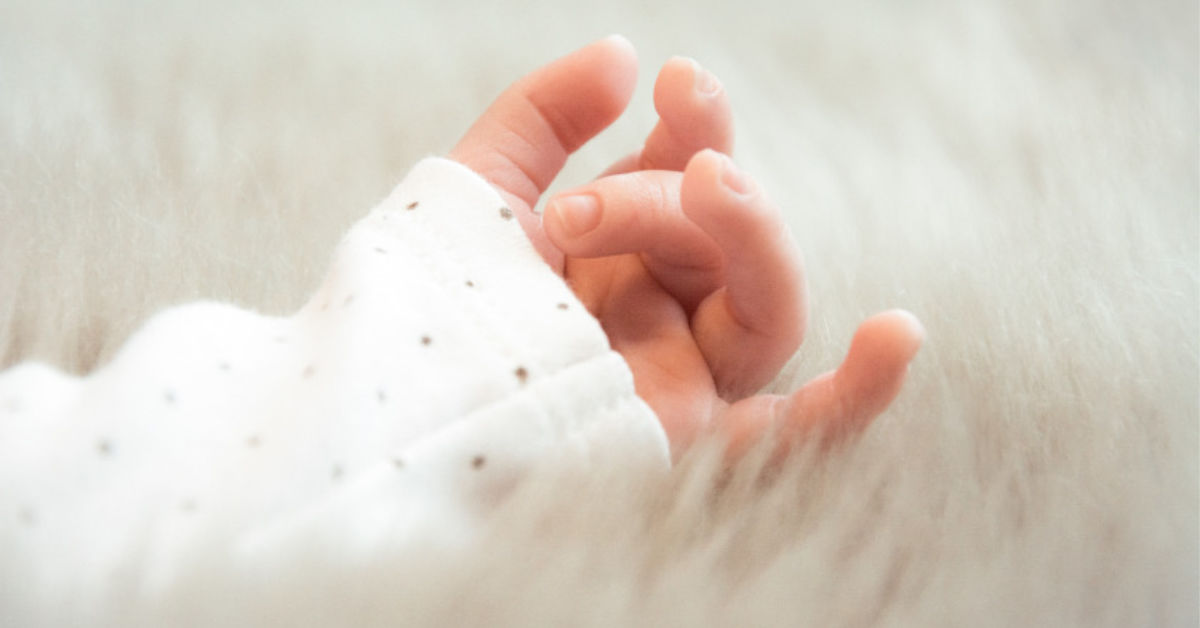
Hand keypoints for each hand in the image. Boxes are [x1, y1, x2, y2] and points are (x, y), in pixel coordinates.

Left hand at [449, 37, 922, 461]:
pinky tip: (898, 334)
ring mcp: (685, 373)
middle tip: (594, 196)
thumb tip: (624, 53)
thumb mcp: (479, 185)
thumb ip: (544, 113)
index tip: (674, 83)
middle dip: (678, 191)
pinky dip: (858, 393)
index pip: (694, 180)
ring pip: (770, 303)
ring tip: (707, 185)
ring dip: (751, 234)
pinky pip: (796, 432)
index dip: (699, 126)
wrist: (390, 407)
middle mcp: (663, 311)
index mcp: (622, 253)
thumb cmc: (430, 300)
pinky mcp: (693, 438)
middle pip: (726, 237)